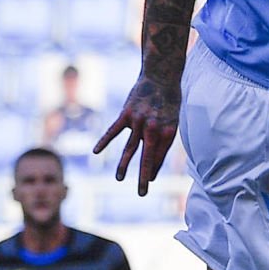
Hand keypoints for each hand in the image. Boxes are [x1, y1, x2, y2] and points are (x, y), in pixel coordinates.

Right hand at [95, 74, 180, 195]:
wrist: (160, 76)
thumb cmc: (168, 100)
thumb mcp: (173, 119)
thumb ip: (163, 137)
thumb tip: (154, 158)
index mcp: (168, 132)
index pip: (159, 157)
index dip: (153, 169)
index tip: (148, 180)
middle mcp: (153, 129)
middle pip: (146, 158)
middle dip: (143, 177)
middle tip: (141, 193)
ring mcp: (138, 122)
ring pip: (129, 148)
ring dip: (124, 165)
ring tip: (120, 179)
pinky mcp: (126, 114)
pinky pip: (113, 131)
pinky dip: (104, 141)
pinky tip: (96, 152)